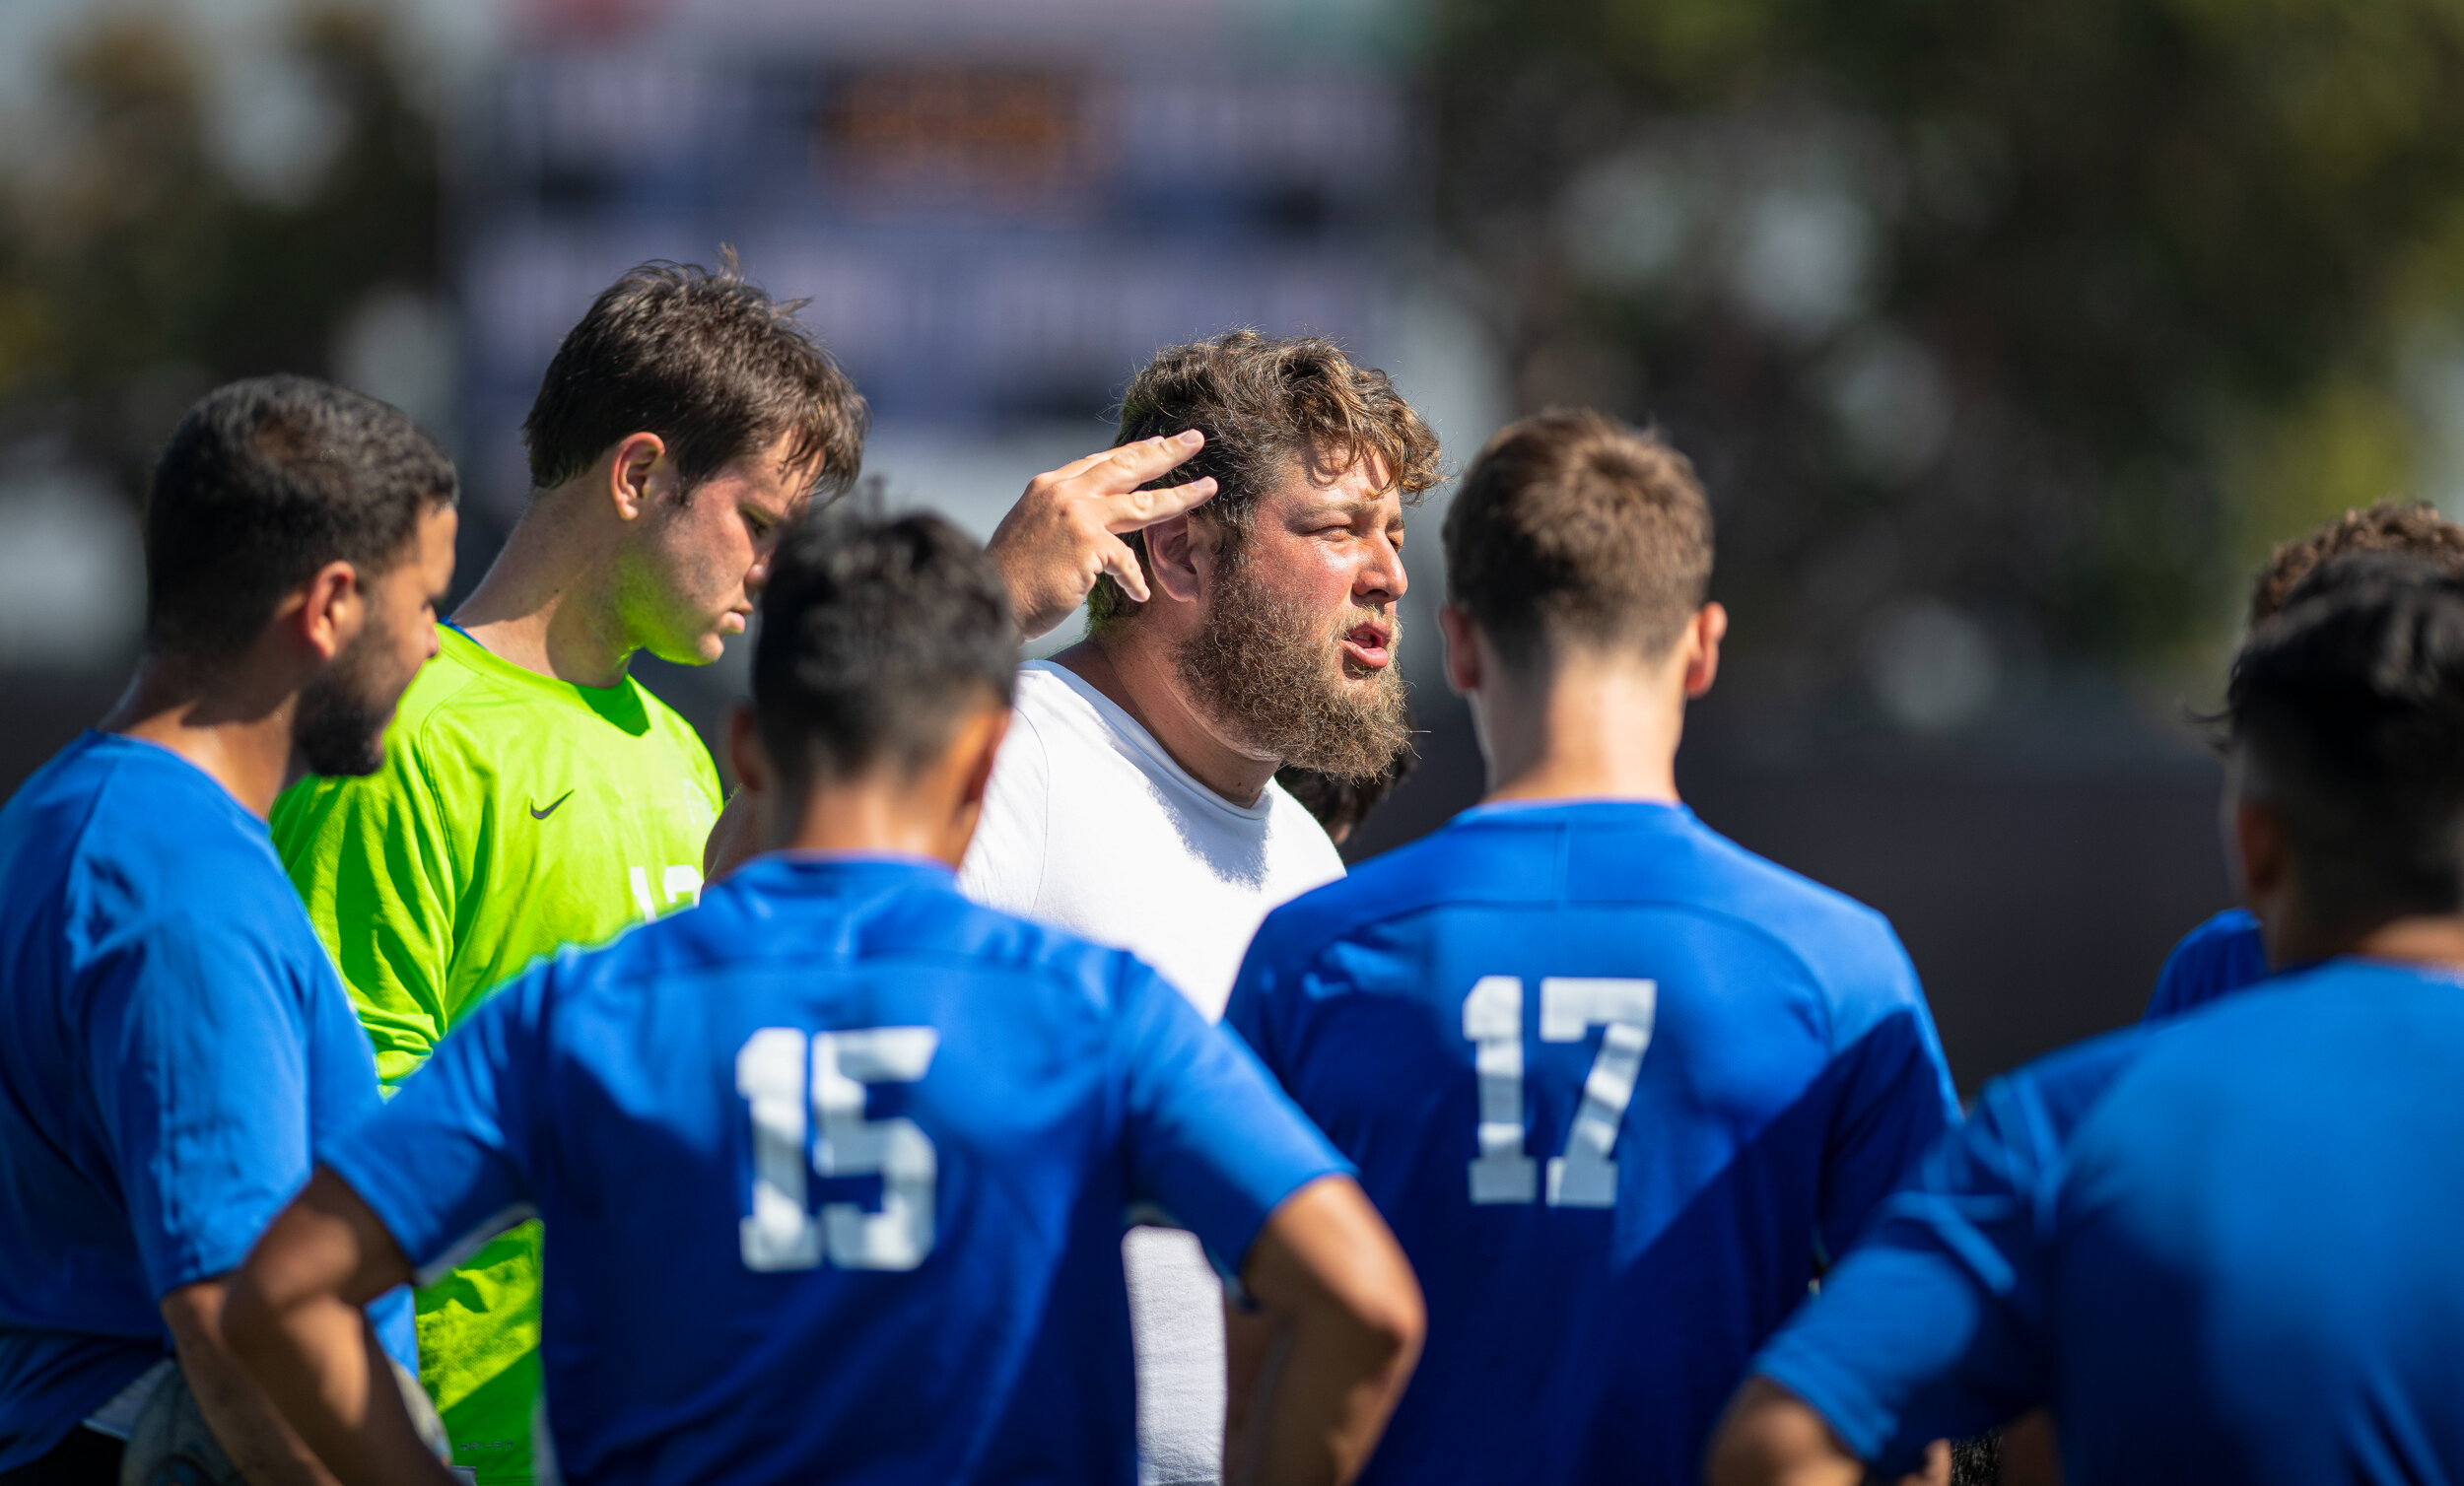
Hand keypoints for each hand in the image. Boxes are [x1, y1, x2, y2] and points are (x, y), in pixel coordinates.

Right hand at [985, 430, 1218, 639]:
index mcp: (1049, 487)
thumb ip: (1059, 518)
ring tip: (1208, 489)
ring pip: (1143, 504)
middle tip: (1195, 439)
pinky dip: (1134, 581)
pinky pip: (1126, 562)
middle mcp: (1063, 493)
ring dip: (1181, 496)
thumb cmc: (1011, 578)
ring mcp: (1076, 516)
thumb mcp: (1031, 532)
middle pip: (1126, 467)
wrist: (992, 601)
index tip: (1157, 443)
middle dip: (1165, 452)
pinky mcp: (1088, 545)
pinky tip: (1140, 595)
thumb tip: (1086, 523)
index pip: (1099, 462)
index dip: (1132, 452)